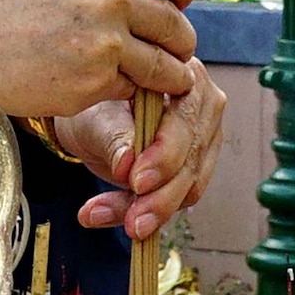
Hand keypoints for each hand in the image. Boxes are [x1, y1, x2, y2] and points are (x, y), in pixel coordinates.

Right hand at [0, 0, 203, 116]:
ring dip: (162, 78)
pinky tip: (88, 85)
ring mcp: (103, 42)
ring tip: (146, 79)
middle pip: (178, 27)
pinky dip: (115, 93)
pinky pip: (127, 91)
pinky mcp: (91, 83)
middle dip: (177, 45)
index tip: (176, 9)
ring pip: (165, 67)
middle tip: (166, 55)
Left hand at [46, 63, 228, 239]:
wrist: (90, 122)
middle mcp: (203, 103)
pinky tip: (116, 218)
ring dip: (152, 210)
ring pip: (190, 184)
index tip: (136, 181)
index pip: (185, 119)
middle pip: (192, 157)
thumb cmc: (93, 107)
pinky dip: (148, 213)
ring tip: (106, 218)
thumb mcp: (93, 118)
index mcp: (182, 74)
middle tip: (131, 220)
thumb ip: (113, 137)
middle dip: (160, 195)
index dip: (165, 154)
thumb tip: (127, 164)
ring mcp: (204, 135)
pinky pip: (180, 197)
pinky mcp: (195, 165)